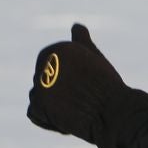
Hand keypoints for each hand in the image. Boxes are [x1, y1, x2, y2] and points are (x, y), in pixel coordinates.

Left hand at [27, 24, 128, 147]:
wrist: (113, 109)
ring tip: (75, 108)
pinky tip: (67, 119)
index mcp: (54, 49)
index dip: (68, 80)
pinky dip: (47, 120)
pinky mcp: (38, 104)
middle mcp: (43, 63)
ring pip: (38, 98)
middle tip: (83, 97)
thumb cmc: (106, 83)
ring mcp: (39, 84)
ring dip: (52, 107)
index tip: (84, 85)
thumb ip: (80, 41)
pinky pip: (34, 114)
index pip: (51, 68)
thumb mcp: (93, 56)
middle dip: (61, 94)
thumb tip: (76, 26)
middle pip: (45, 83)